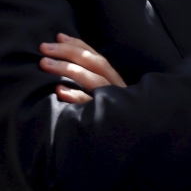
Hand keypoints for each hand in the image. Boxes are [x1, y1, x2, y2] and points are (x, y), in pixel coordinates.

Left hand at [39, 36, 190, 190]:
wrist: (145, 155)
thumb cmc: (122, 128)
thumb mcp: (112, 103)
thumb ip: (97, 88)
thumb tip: (71, 71)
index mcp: (120, 84)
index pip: (99, 58)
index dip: (79, 45)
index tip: (58, 35)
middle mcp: (121, 91)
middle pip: (96, 64)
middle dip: (70, 52)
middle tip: (45, 46)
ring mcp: (118, 106)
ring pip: (94, 80)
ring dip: (67, 69)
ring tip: (45, 63)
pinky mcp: (111, 124)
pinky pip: (93, 108)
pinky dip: (76, 98)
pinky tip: (59, 92)